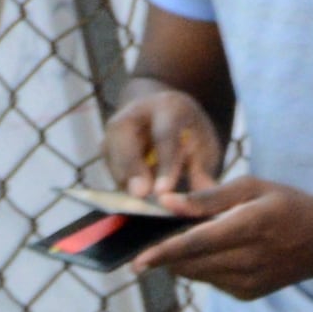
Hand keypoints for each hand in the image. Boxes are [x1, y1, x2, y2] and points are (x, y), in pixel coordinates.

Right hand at [103, 82, 220, 201]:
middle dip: (132, 170)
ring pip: (113, 156)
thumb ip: (203, 168)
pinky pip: (110, 168)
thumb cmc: (190, 132)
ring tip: (140, 204)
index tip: (164, 191)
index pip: (165, 137)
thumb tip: (207, 196)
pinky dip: (121, 185)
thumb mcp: (204, 144)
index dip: (164, 165)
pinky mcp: (105, 145)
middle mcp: (134, 113)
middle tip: (140, 196)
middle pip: (127, 141)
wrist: (162, 114)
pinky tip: (133, 200)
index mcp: (168, 107)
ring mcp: (114, 128)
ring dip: (124, 181)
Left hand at [128, 176, 312, 298]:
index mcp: (250, 227)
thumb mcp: (253, 188)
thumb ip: (208, 197)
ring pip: (194, 274)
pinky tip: (219, 252)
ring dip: (182, 259)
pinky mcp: (248, 293)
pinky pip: (209, 281)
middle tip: (152, 237)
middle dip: (164, 253)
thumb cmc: (289, 206)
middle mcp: (250, 259)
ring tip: (190, 239)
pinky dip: (202, 267)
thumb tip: (166, 202)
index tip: (136, 260)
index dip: (162, 252)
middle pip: (188, 263)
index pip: (196, 244)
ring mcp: (249, 281)